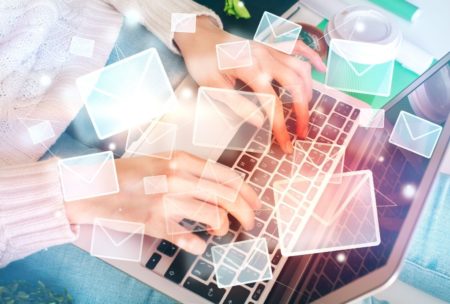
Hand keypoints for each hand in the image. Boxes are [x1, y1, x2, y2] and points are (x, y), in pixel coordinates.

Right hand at [65, 152, 259, 254]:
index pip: (228, 176)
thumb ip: (191, 171)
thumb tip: (220, 187)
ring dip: (224, 227)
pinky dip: (198, 243)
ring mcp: (167, 201)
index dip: (248, 192)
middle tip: (250, 222)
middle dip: (246, 212)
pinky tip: (198, 243)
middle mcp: (178, 178)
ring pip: (214, 216)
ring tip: (221, 230)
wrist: (94, 186)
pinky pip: (188, 238)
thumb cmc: (129, 172)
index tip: (255, 203)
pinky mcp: (155, 222)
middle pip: (227, 196)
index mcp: (182, 160)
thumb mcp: (162, 160)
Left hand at [174, 16, 325, 152]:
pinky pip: (297, 47)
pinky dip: (312, 56)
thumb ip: (237, 105)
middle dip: (302, 111)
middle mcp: (264, 56)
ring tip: (305, 111)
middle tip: (302, 132)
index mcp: (248, 68)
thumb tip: (259, 123)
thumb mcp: (212, 87)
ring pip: (300, 67)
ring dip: (308, 91)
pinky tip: (320, 69)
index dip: (280, 126)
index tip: (286, 144)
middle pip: (294, 84)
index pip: (272, 102)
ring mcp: (270, 48)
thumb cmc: (203, 61)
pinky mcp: (271, 45)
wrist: (199, 36)